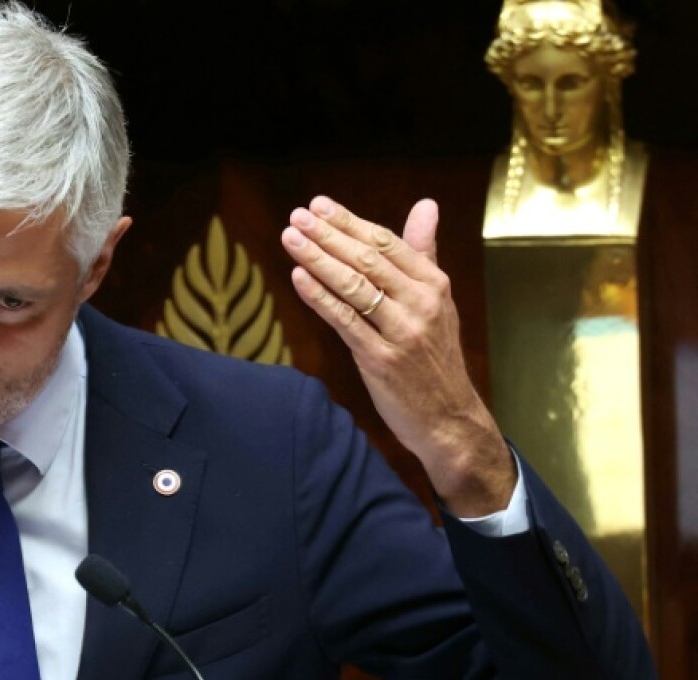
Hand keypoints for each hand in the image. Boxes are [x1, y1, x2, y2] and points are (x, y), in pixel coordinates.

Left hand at [281, 196, 514, 516]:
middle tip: (297, 215)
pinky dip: (320, 298)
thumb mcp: (438, 300)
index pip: (386, 243)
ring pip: (354, 286)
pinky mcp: (381, 360)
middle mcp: (421, 303)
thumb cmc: (434, 356)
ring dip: (318, 259)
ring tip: (290, 238)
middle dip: (328, 234)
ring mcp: (402, 332)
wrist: (448, 417)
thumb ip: (424, 252)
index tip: (319, 205)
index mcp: (433, 284)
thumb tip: (427, 205)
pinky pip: (345, 322)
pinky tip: (299, 278)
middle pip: (367, 259)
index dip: (349, 222)